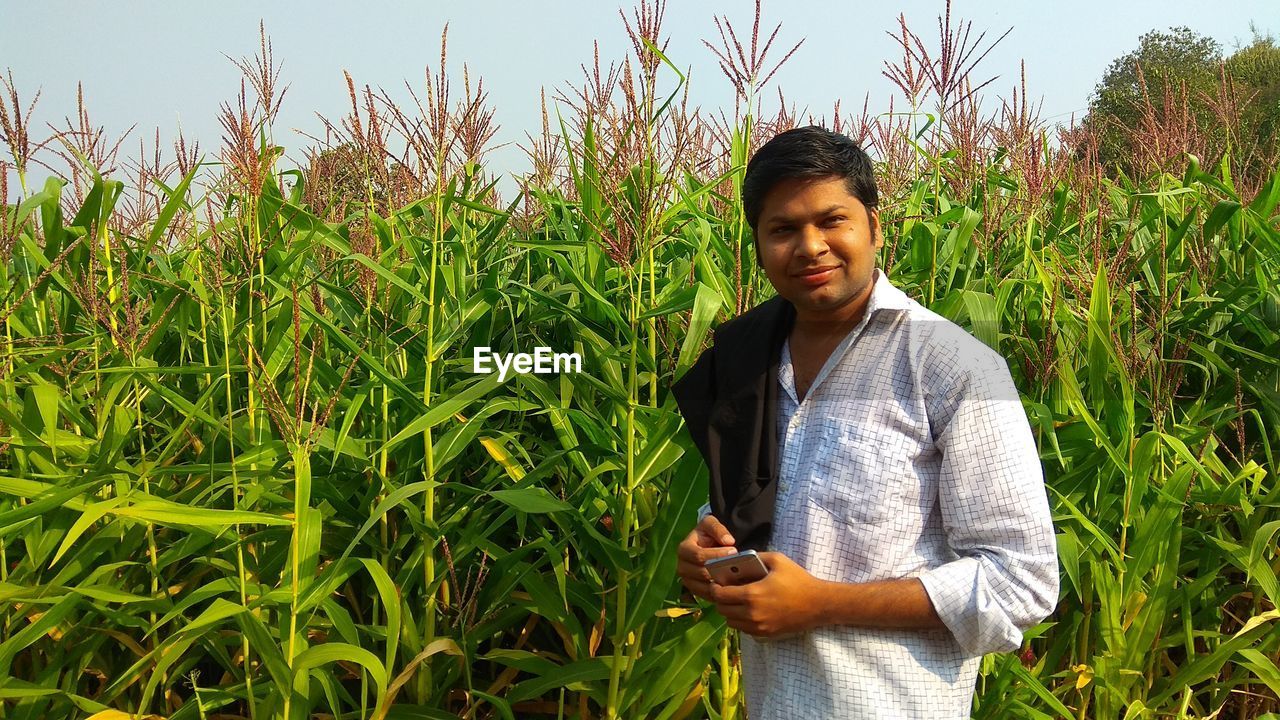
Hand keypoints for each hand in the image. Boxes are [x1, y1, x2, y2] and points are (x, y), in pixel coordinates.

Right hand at [676, 515, 737, 600]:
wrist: (704, 545)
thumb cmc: (707, 534)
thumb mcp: (710, 523)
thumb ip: (718, 528)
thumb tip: (728, 541)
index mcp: (684, 550)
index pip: (699, 556)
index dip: (716, 554)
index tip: (733, 551)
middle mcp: (682, 567)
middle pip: (701, 573)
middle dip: (720, 570)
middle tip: (738, 567)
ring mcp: (688, 581)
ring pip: (705, 587)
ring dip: (721, 584)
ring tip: (737, 578)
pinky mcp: (695, 591)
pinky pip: (708, 596)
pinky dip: (720, 594)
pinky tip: (734, 587)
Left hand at [709, 552, 826, 638]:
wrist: (819, 604)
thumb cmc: (798, 580)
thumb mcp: (777, 560)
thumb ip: (755, 557)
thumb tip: (738, 559)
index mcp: (752, 594)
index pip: (720, 595)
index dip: (715, 588)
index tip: (716, 582)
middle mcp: (752, 613)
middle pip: (722, 610)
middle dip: (720, 600)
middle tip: (724, 591)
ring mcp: (758, 626)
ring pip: (730, 622)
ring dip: (729, 611)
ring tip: (736, 601)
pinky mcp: (765, 634)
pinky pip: (743, 629)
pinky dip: (740, 620)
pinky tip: (748, 610)